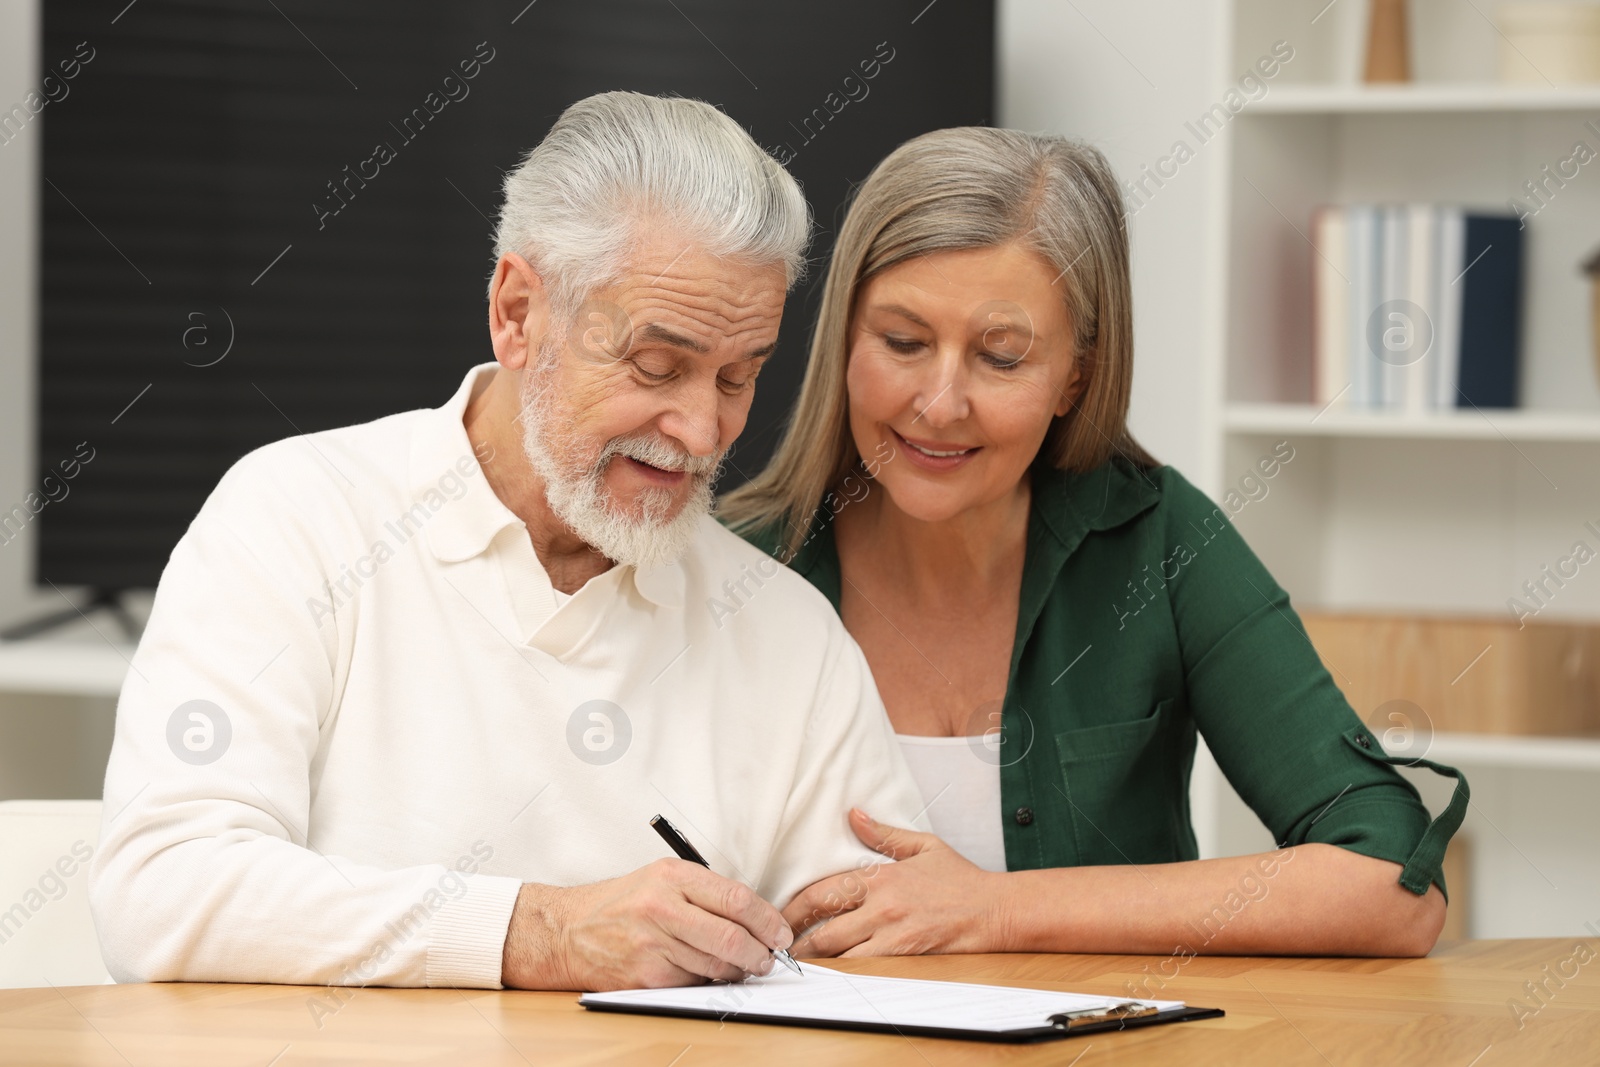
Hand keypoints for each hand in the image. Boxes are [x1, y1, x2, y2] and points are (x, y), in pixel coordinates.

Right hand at [501, 858, 792, 990]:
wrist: (568, 931)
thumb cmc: (621, 903)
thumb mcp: (662, 878)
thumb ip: (705, 892)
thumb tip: (756, 919)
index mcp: (672, 876)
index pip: (735, 898)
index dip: (767, 920)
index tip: (780, 932)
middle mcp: (662, 907)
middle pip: (731, 936)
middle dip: (760, 953)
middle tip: (769, 958)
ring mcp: (652, 944)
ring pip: (716, 965)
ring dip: (738, 971)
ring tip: (743, 966)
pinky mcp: (645, 976)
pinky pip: (693, 983)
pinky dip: (708, 982)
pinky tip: (708, 974)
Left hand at [781, 808, 1009, 957]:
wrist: (994, 910)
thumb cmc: (960, 879)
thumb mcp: (923, 846)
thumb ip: (883, 834)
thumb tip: (852, 814)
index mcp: (882, 876)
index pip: (824, 891)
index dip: (795, 907)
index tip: (779, 915)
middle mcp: (882, 906)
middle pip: (824, 927)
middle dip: (795, 939)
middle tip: (776, 947)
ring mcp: (893, 934)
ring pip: (840, 952)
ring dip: (816, 960)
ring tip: (793, 965)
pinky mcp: (906, 956)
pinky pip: (865, 968)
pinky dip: (843, 972)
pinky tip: (828, 976)